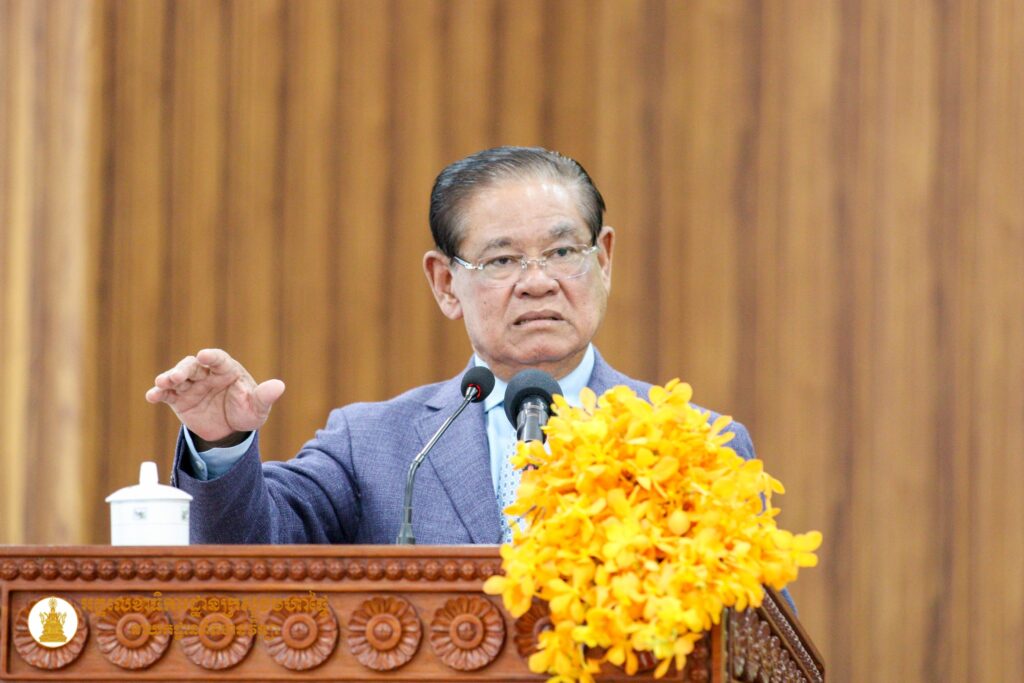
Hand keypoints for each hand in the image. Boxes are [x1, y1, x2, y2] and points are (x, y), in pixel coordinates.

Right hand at [145, 349, 284, 443]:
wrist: (230, 431)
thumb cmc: (246, 411)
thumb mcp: (257, 407)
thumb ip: (264, 396)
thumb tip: (280, 386)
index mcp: (227, 370)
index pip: (218, 360)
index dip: (211, 357)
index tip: (203, 355)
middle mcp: (207, 374)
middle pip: (192, 366)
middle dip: (183, 369)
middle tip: (176, 376)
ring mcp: (191, 386)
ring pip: (177, 377)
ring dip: (168, 378)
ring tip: (162, 383)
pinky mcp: (179, 399)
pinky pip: (167, 394)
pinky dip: (158, 393)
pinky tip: (151, 396)